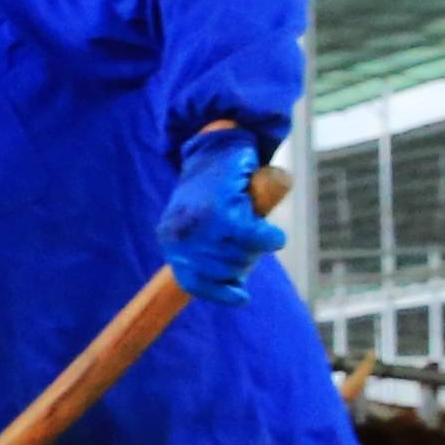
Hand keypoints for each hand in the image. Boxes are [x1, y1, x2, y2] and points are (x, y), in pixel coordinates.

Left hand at [159, 126, 283, 303]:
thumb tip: (233, 291)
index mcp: (170, 240)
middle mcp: (180, 234)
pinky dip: (269, 238)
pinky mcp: (224, 208)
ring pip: (240, 256)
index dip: (219, 293)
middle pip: (222, 271)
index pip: (192, 282)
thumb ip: (207, 253)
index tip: (240, 297)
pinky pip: (254, 237)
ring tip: (256, 230)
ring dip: (255, 249)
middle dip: (243, 263)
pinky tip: (274, 236)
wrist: (215, 147)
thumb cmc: (213, 191)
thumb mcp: (199, 225)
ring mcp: (200, 223)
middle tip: (249, 242)